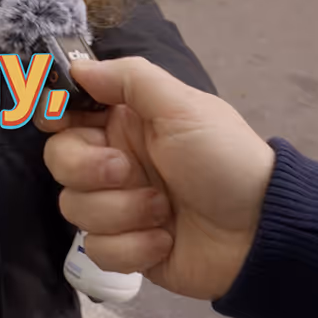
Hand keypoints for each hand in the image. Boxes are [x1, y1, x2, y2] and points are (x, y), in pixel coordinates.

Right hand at [38, 57, 275, 300]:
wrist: (261, 231)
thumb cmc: (225, 159)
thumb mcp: (183, 107)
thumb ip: (129, 78)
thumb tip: (78, 66)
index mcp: (126, 123)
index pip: (66, 116)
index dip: (56, 118)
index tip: (61, 122)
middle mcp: (116, 162)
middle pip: (60, 163)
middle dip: (91, 171)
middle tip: (129, 171)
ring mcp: (120, 207)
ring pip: (76, 210)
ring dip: (122, 211)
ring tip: (164, 211)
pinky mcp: (127, 249)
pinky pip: (99, 250)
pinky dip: (133, 248)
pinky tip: (165, 240)